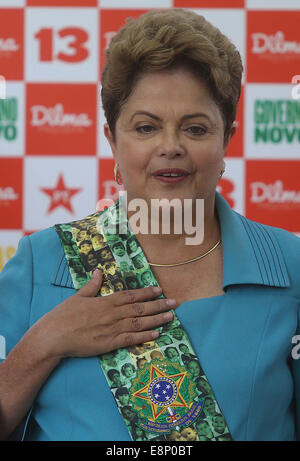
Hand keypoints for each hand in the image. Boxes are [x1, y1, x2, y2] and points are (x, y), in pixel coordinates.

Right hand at [34, 269, 175, 359]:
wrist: (54, 336)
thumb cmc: (63, 316)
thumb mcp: (78, 297)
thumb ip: (92, 285)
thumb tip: (99, 272)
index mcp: (105, 302)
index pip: (131, 295)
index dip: (146, 293)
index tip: (159, 290)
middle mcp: (112, 314)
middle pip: (140, 309)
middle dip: (159, 305)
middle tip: (175, 303)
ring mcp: (112, 329)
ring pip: (139, 323)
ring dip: (157, 320)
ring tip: (171, 317)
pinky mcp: (109, 344)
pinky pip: (131, 339)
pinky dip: (145, 336)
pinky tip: (156, 334)